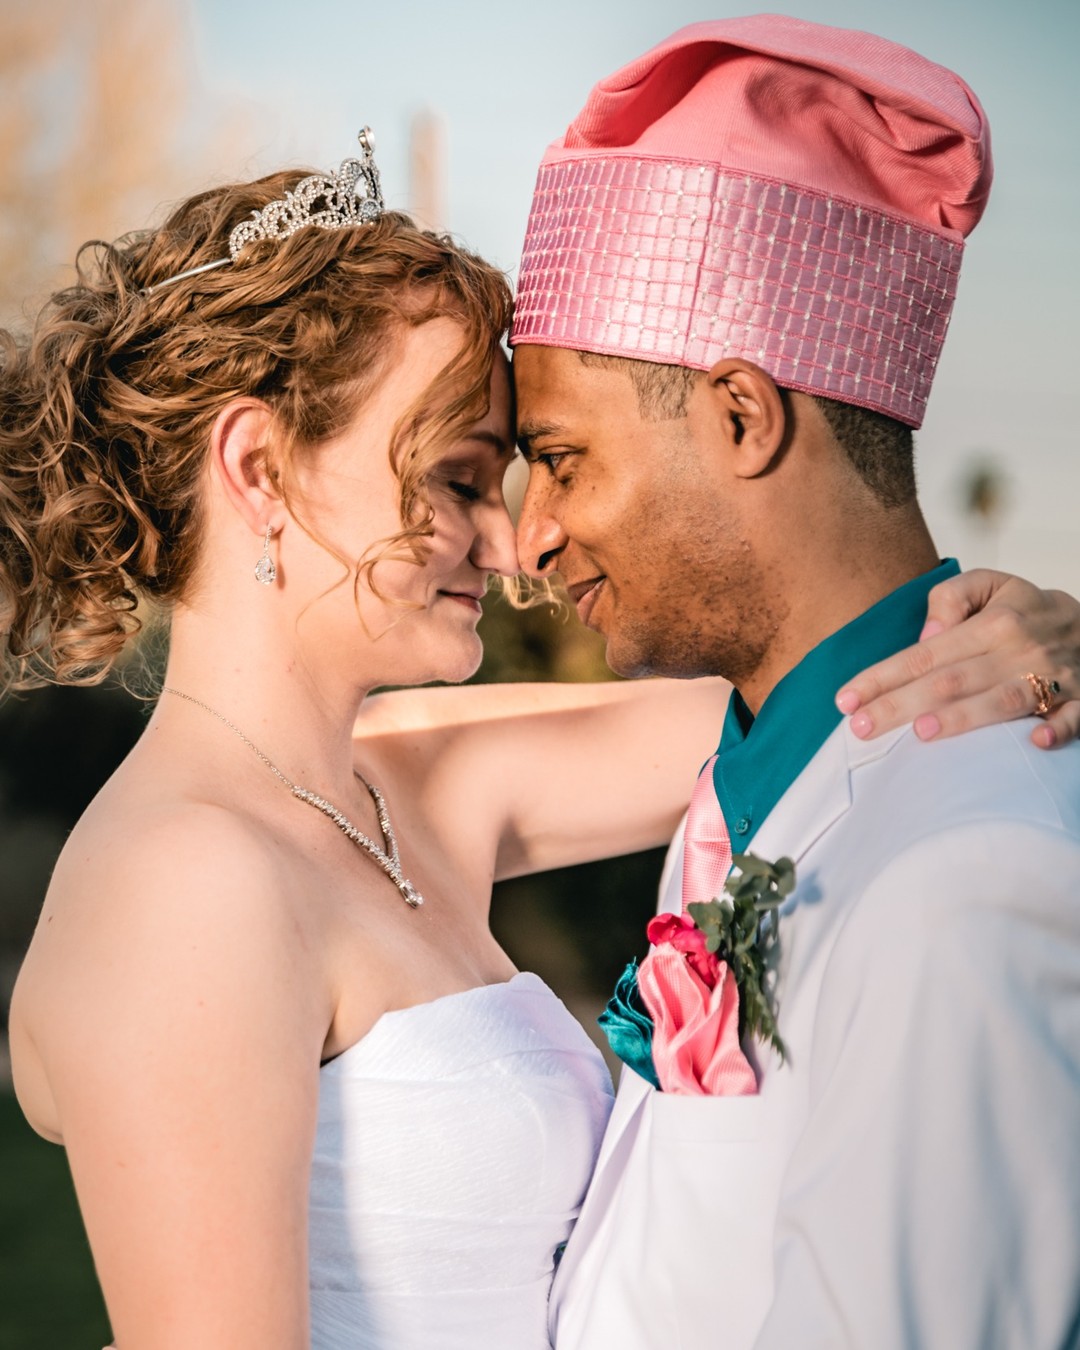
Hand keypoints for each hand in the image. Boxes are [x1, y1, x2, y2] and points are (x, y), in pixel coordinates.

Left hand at [835, 569, 1079, 748]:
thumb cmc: (1028, 610)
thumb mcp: (993, 585)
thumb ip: (952, 598)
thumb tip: (925, 637)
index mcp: (992, 623)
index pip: (924, 654)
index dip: (882, 677)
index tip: (845, 699)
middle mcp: (1018, 649)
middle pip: (950, 681)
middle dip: (901, 705)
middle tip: (860, 727)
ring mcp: (1053, 676)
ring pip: (1002, 701)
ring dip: (964, 717)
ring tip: (921, 733)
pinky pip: (1073, 716)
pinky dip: (1057, 728)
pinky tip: (1034, 742)